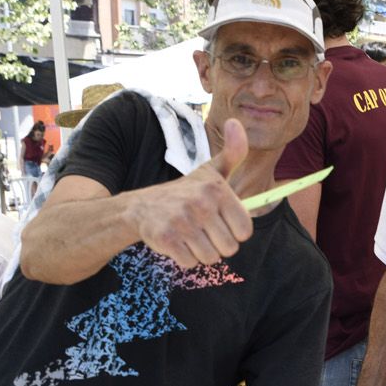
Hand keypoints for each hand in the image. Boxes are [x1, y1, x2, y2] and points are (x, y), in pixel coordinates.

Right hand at [129, 118, 254, 268]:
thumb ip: (232, 153)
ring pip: (211, 258)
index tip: (220, 221)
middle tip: (201, 229)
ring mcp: (183, 221)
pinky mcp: (167, 239)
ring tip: (189, 234)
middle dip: (217, 244)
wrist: (140, 207)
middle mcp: (201, 204)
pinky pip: (190, 263)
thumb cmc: (184, 192)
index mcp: (217, 190)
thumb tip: (235, 122)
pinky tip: (176, 242)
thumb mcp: (209, 171)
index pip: (245, 231)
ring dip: (201, 252)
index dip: (233, 231)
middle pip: (229, 248)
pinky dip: (184, 258)